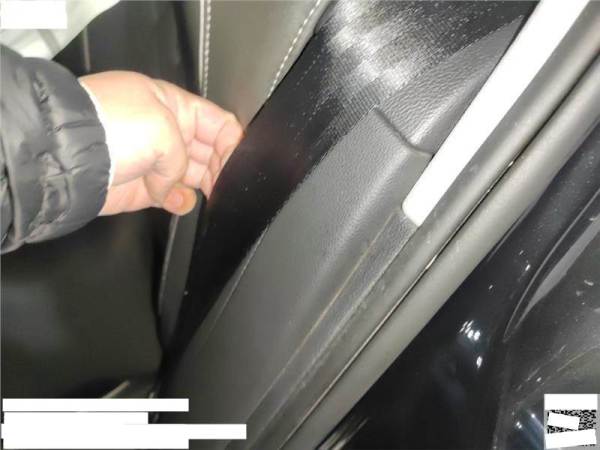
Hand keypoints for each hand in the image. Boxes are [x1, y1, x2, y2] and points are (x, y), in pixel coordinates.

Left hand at [79, 71, 243, 215]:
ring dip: (205, 186)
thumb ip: (183, 159)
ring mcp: (154, 161)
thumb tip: (176, 188)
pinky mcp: (143, 189)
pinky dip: (181, 203)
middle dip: (222, 167)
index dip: (233, 142)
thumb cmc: (108, 127)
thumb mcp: (161, 129)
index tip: (242, 163)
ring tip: (212, 196)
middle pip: (210, 151)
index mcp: (172, 104)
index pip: (217, 122)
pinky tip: (179, 202)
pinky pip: (173, 197)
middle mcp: (165, 131)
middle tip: (229, 184)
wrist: (65, 157)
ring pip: (194, 176)